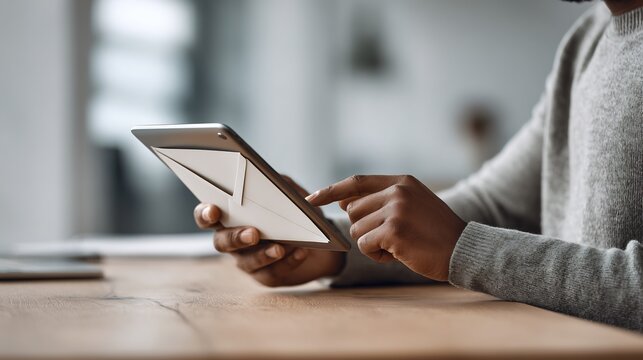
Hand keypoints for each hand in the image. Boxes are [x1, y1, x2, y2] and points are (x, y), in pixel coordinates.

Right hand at [194, 176, 345, 286]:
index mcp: (231, 216)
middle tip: (253, 233)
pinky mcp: (266, 276)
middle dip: (235, 238)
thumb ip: (282, 186)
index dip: (205, 214)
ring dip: (263, 255)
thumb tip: (289, 187)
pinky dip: (288, 262)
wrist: (316, 238)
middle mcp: (233, 240)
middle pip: (222, 242)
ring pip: (247, 262)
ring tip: (280, 248)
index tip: (214, 211)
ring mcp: (247, 260)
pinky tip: (300, 252)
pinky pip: (273, 272)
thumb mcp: (290, 193)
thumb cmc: (293, 211)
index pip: (207, 216)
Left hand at [307, 175, 465, 280]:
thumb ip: (382, 200)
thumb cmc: (436, 232)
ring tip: (399, 245)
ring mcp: (396, 209)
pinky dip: (377, 255)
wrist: (464, 250)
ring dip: (372, 244)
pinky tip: (398, 254)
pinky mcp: (394, 230)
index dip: (330, 191)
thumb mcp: (412, 205)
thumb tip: (343, 202)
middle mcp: (397, 191)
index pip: (355, 182)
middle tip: (390, 237)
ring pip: (356, 230)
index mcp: (401, 181)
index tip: (311, 200)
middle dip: (364, 229)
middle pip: (353, 211)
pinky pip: (365, 245)